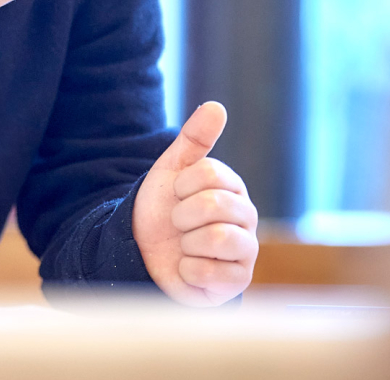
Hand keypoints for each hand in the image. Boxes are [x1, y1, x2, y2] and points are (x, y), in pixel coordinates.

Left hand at [132, 101, 257, 305]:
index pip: (211, 173)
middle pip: (215, 204)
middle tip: (178, 223)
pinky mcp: (237, 283)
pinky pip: (213, 271)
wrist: (143, 252)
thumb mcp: (171, 170)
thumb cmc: (162, 210)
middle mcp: (246, 218)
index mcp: (233, 188)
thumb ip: (194, 139)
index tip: (176, 194)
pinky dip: (188, 269)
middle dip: (182, 213)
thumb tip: (216, 106)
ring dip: (186, 241)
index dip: (182, 185)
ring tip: (184, 245)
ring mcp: (245, 252)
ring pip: (218, 237)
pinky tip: (187, 267)